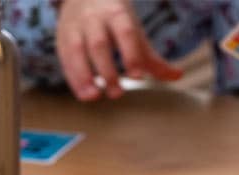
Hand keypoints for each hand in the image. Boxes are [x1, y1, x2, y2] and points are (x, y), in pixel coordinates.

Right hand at [56, 0, 182, 101]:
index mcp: (117, 13)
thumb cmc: (115, 19)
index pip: (125, 33)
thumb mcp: (134, 31)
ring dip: (84, 76)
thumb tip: (178, 76)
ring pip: (77, 51)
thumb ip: (152, 58)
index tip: (138, 77)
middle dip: (107, 70)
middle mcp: (94, 19)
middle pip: (99, 44)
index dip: (131, 54)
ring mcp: (75, 28)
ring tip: (94, 97)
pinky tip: (84, 95)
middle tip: (117, 94)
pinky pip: (65, 59)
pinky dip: (74, 79)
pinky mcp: (61, 39)